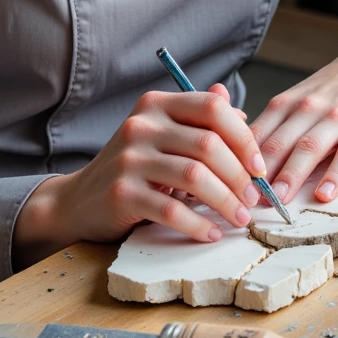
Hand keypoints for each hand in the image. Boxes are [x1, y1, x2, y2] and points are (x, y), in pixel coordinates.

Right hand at [14, 83, 262, 262]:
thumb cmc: (132, 169)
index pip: (212, 107)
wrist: (79, 200)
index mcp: (157, 104)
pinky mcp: (121, 192)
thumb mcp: (163, 137)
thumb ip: (197, 120)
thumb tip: (238, 108)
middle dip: (239, 176)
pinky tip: (211, 233)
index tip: (259, 167)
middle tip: (253, 199)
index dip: (243, 136)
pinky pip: (170, 209)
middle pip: (208, 145)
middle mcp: (141, 125)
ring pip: (194, 176)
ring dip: (226, 202)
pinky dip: (198, 224)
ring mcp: (128, 158)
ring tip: (240, 218)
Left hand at [248, 27, 337, 206]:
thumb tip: (241, 159)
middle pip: (278, 143)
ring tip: (279, 200)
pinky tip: (325, 194)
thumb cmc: (332, 89)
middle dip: (260, 173)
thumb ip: (274, 125)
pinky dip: (335, 175)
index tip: (227, 185)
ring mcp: (337, 119)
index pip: (255, 135)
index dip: (238, 161)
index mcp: (286, 103)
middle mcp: (307, 109)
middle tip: (246, 200)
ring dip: (291, 175)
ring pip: (309, 148)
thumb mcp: (298, 98)